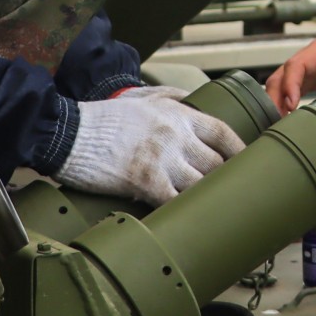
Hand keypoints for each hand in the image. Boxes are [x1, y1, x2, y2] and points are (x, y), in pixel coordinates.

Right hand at [53, 91, 243, 205]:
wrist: (69, 133)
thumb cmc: (102, 117)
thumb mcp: (140, 96)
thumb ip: (170, 96)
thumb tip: (194, 99)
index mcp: (177, 114)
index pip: (222, 132)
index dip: (239, 151)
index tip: (246, 164)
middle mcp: (176, 135)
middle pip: (216, 163)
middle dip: (224, 180)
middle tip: (229, 195)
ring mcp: (163, 158)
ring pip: (201, 184)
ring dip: (206, 198)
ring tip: (211, 211)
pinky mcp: (145, 181)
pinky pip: (176, 201)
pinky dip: (183, 211)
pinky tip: (186, 219)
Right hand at [267, 32, 315, 116]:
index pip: (296, 66)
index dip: (290, 84)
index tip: (291, 105)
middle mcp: (305, 59)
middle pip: (279, 76)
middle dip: (274, 99)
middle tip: (276, 124)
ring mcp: (301, 69)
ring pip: (277, 83)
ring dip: (273, 102)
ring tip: (275, 127)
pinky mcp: (302, 78)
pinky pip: (284, 88)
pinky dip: (279, 103)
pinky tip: (282, 122)